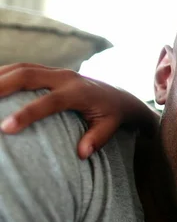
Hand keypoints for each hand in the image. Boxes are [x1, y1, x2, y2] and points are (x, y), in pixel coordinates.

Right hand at [0, 63, 157, 158]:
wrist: (118, 95)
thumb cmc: (111, 115)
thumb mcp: (110, 127)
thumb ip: (97, 139)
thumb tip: (82, 153)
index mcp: (79, 92)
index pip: (50, 101)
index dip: (27, 113)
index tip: (6, 128)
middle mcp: (66, 77)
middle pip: (28, 75)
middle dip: (1, 85)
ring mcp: (56, 71)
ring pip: (22, 68)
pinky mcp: (49, 71)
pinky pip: (22, 68)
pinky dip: (4, 73)